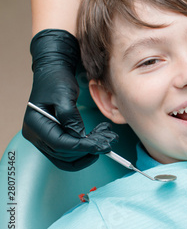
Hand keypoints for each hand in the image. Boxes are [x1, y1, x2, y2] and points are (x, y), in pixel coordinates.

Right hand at [22, 29, 117, 170]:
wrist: (53, 72)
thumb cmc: (56, 80)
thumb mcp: (65, 96)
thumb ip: (71, 118)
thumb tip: (79, 137)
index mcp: (35, 123)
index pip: (60, 144)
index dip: (81, 146)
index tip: (100, 145)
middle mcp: (35, 134)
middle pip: (63, 153)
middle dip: (88, 150)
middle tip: (108, 142)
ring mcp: (42, 137)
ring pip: (66, 157)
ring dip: (87, 151)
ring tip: (105, 139)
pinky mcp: (52, 136)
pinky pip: (67, 151)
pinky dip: (83, 149)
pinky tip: (97, 140)